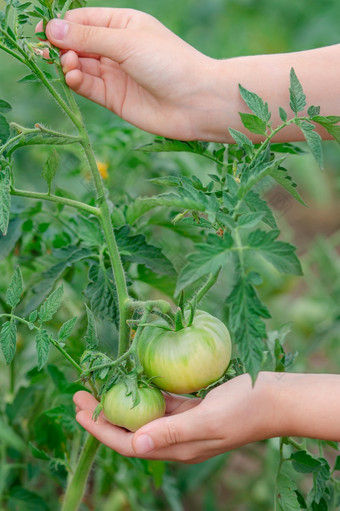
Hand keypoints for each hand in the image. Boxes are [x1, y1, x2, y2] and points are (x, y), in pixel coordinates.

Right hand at [38, 8, 218, 140]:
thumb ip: (89, 37)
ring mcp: (115, 74)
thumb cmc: (168, 63)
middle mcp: (117, 48)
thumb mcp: (127, 42)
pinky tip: (72, 76)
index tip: (45, 31)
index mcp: (123, 24)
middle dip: (61, 45)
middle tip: (45, 50)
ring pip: (80, 66)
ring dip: (68, 63)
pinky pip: (88, 87)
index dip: (62, 25)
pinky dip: (76, 81)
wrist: (195, 102)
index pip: (82, 20)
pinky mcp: (114, 99)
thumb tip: (51, 28)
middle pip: (77, 43)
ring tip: (68, 63)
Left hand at [73, 373, 276, 463]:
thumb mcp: (208, 420)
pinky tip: (135, 379)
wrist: (276, 398)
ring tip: (100, 386)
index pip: (129, 443)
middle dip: (103, 414)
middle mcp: (177, 439)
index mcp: (178, 448)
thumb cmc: (245, 408)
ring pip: (144, 416)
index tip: (79, 410)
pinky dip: (145, 393)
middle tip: (80, 395)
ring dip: (121, 402)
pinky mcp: (194, 408)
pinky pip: (162, 403)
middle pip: (131, 429)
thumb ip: (172, 432)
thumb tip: (136, 443)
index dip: (101, 429)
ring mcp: (185, 423)